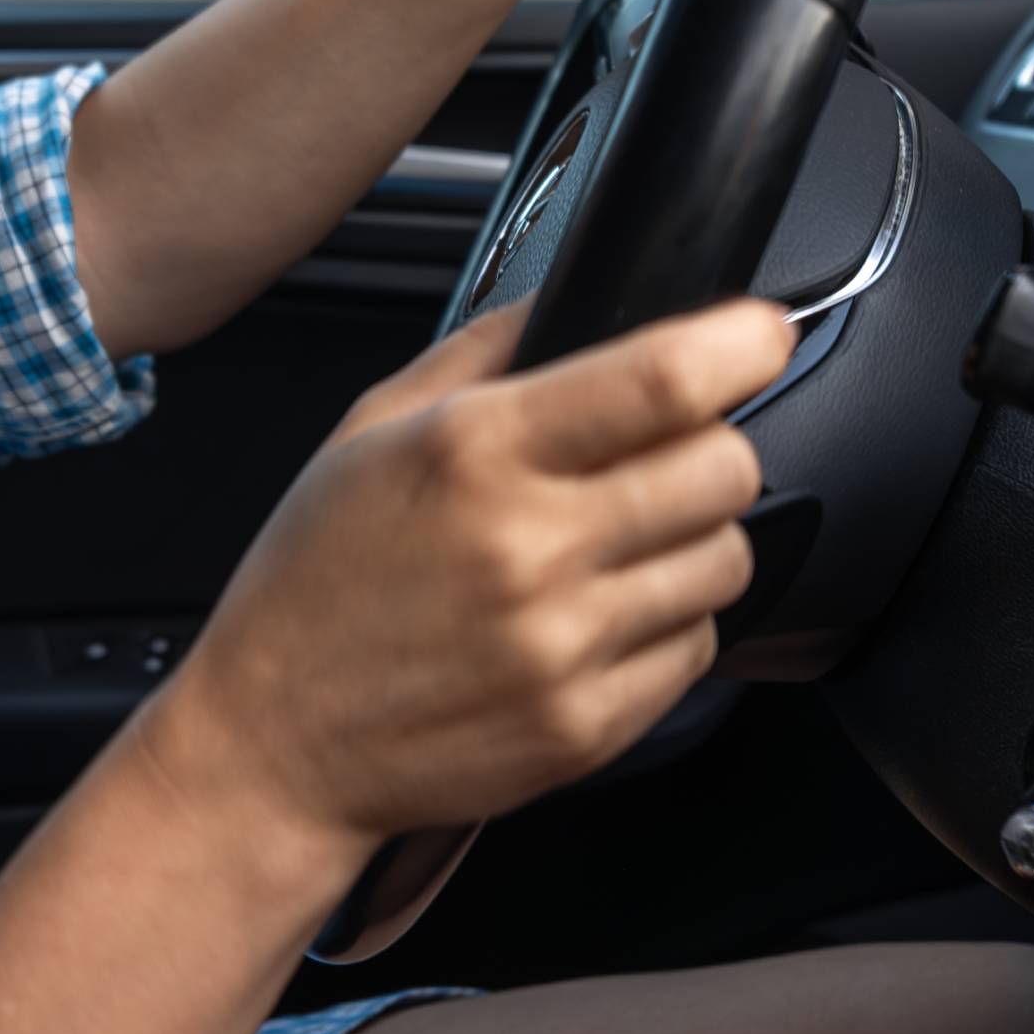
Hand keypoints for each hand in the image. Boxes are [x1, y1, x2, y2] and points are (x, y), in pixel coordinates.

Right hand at [143, 299, 789, 866]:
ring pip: (725, 560)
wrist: (275, 743)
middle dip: (714, 446)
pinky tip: (599, 618)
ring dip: (695, 539)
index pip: (665, 380)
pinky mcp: (585, 728)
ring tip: (621, 545)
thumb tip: (580, 291)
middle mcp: (529, 547)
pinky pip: (696, 650)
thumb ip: (484, 349)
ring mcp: (563, 646)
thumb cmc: (318, 581)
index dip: (741, 344)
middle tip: (665, 455)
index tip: (758, 335)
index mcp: (475, 451)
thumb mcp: (371, 429)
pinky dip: (669, 625)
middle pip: (725, 468)